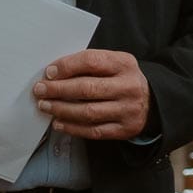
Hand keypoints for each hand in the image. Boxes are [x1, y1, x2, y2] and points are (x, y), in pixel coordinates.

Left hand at [33, 49, 149, 140]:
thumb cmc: (122, 79)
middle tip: (40, 91)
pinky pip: (94, 131)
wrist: (153, 102)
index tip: (49, 73)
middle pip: (87, 88)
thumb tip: (54, 74)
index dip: (67, 67)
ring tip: (45, 106)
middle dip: (58, 90)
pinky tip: (59, 123)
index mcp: (124, 64)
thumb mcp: (113, 63)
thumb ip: (89, 65)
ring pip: (88, 112)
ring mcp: (127, 110)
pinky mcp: (124, 129)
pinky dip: (73, 128)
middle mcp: (128, 86)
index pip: (91, 61)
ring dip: (62, 109)